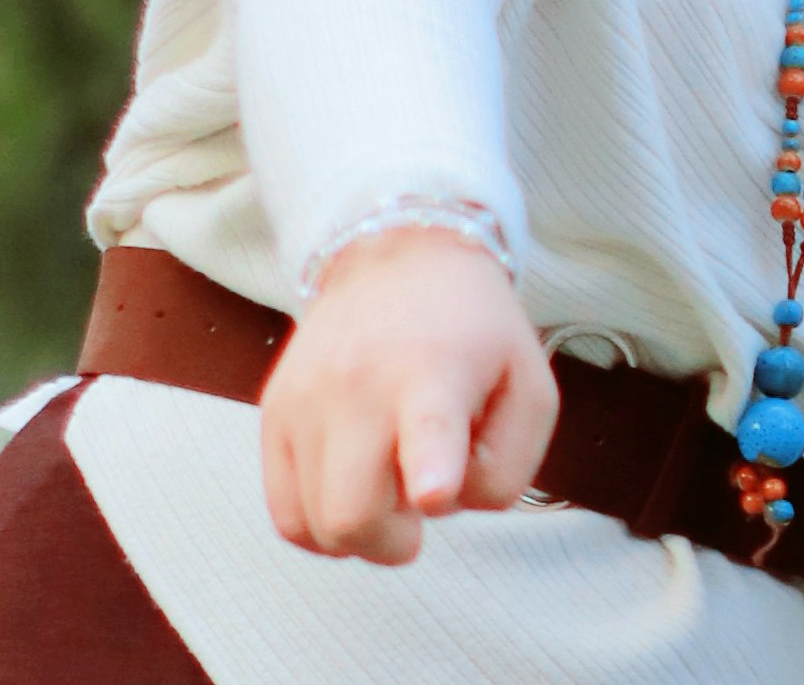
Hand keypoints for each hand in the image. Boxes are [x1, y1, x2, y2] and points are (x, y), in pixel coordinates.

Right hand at [257, 225, 554, 564]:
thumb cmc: (474, 333)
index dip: (431, 471)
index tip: (433, 493)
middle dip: (393, 543)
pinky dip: (319, 529)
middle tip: (419, 512)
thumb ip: (509, 464)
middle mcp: (359, 386)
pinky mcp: (274, 414)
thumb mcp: (529, 383)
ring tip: (387, 486)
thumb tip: (444, 508)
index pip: (428, 427)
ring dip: (359, 533)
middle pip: (352, 512)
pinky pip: (285, 516)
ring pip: (315, 525)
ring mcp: (306, 401)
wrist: (397, 260)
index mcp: (435, 372)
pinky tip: (352, 497)